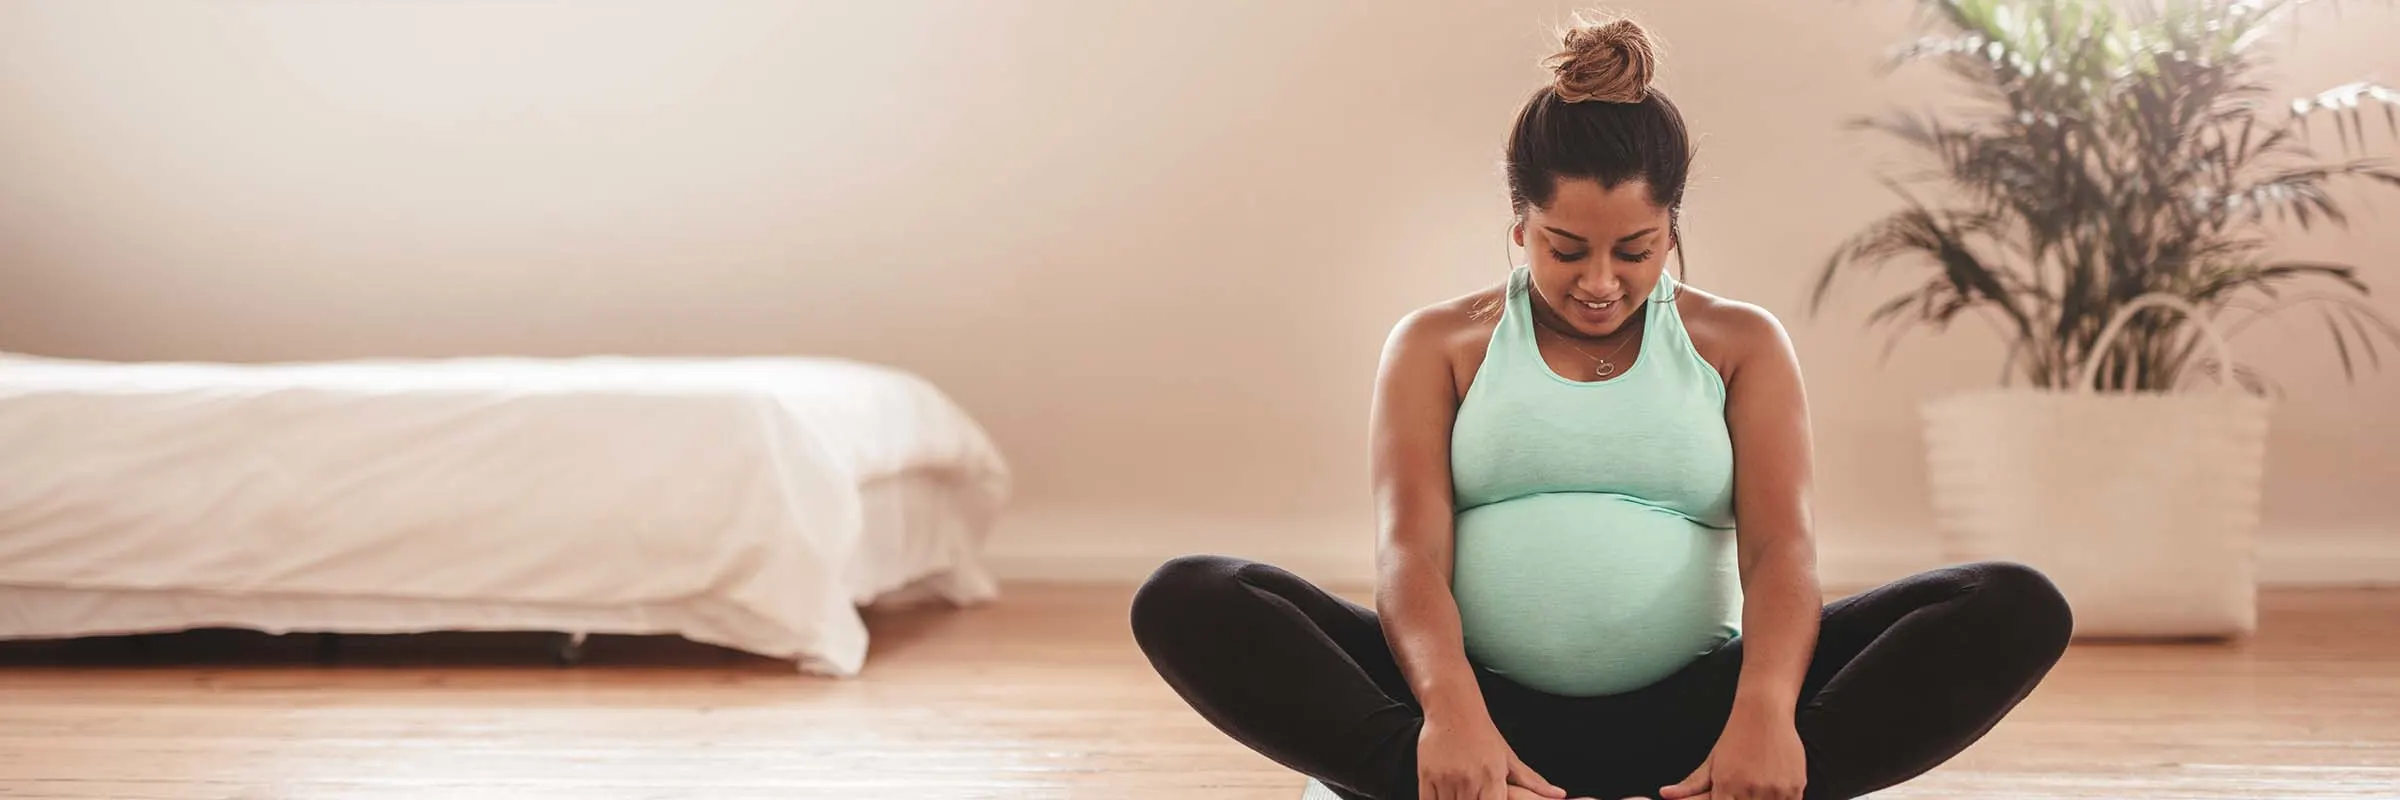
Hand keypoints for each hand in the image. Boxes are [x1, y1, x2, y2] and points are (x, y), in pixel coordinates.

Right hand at [1417, 713, 1584, 799]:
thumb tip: (1559, 796)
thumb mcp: (1509, 757)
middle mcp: (1471, 780)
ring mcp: (1448, 779)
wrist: (1453, 707)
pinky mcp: (1427, 776)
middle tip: (1474, 799)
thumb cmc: (1482, 733)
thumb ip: (1532, 781)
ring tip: (1462, 798)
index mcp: (1494, 778)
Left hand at [1657, 706, 1806, 799]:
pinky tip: (1774, 791)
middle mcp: (1749, 790)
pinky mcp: (1795, 787)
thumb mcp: (1711, 762)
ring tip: (1759, 791)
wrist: (1763, 712)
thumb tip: (1665, 794)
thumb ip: (1690, 785)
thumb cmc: (1735, 738)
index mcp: (1725, 787)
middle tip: (1744, 793)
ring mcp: (1774, 790)